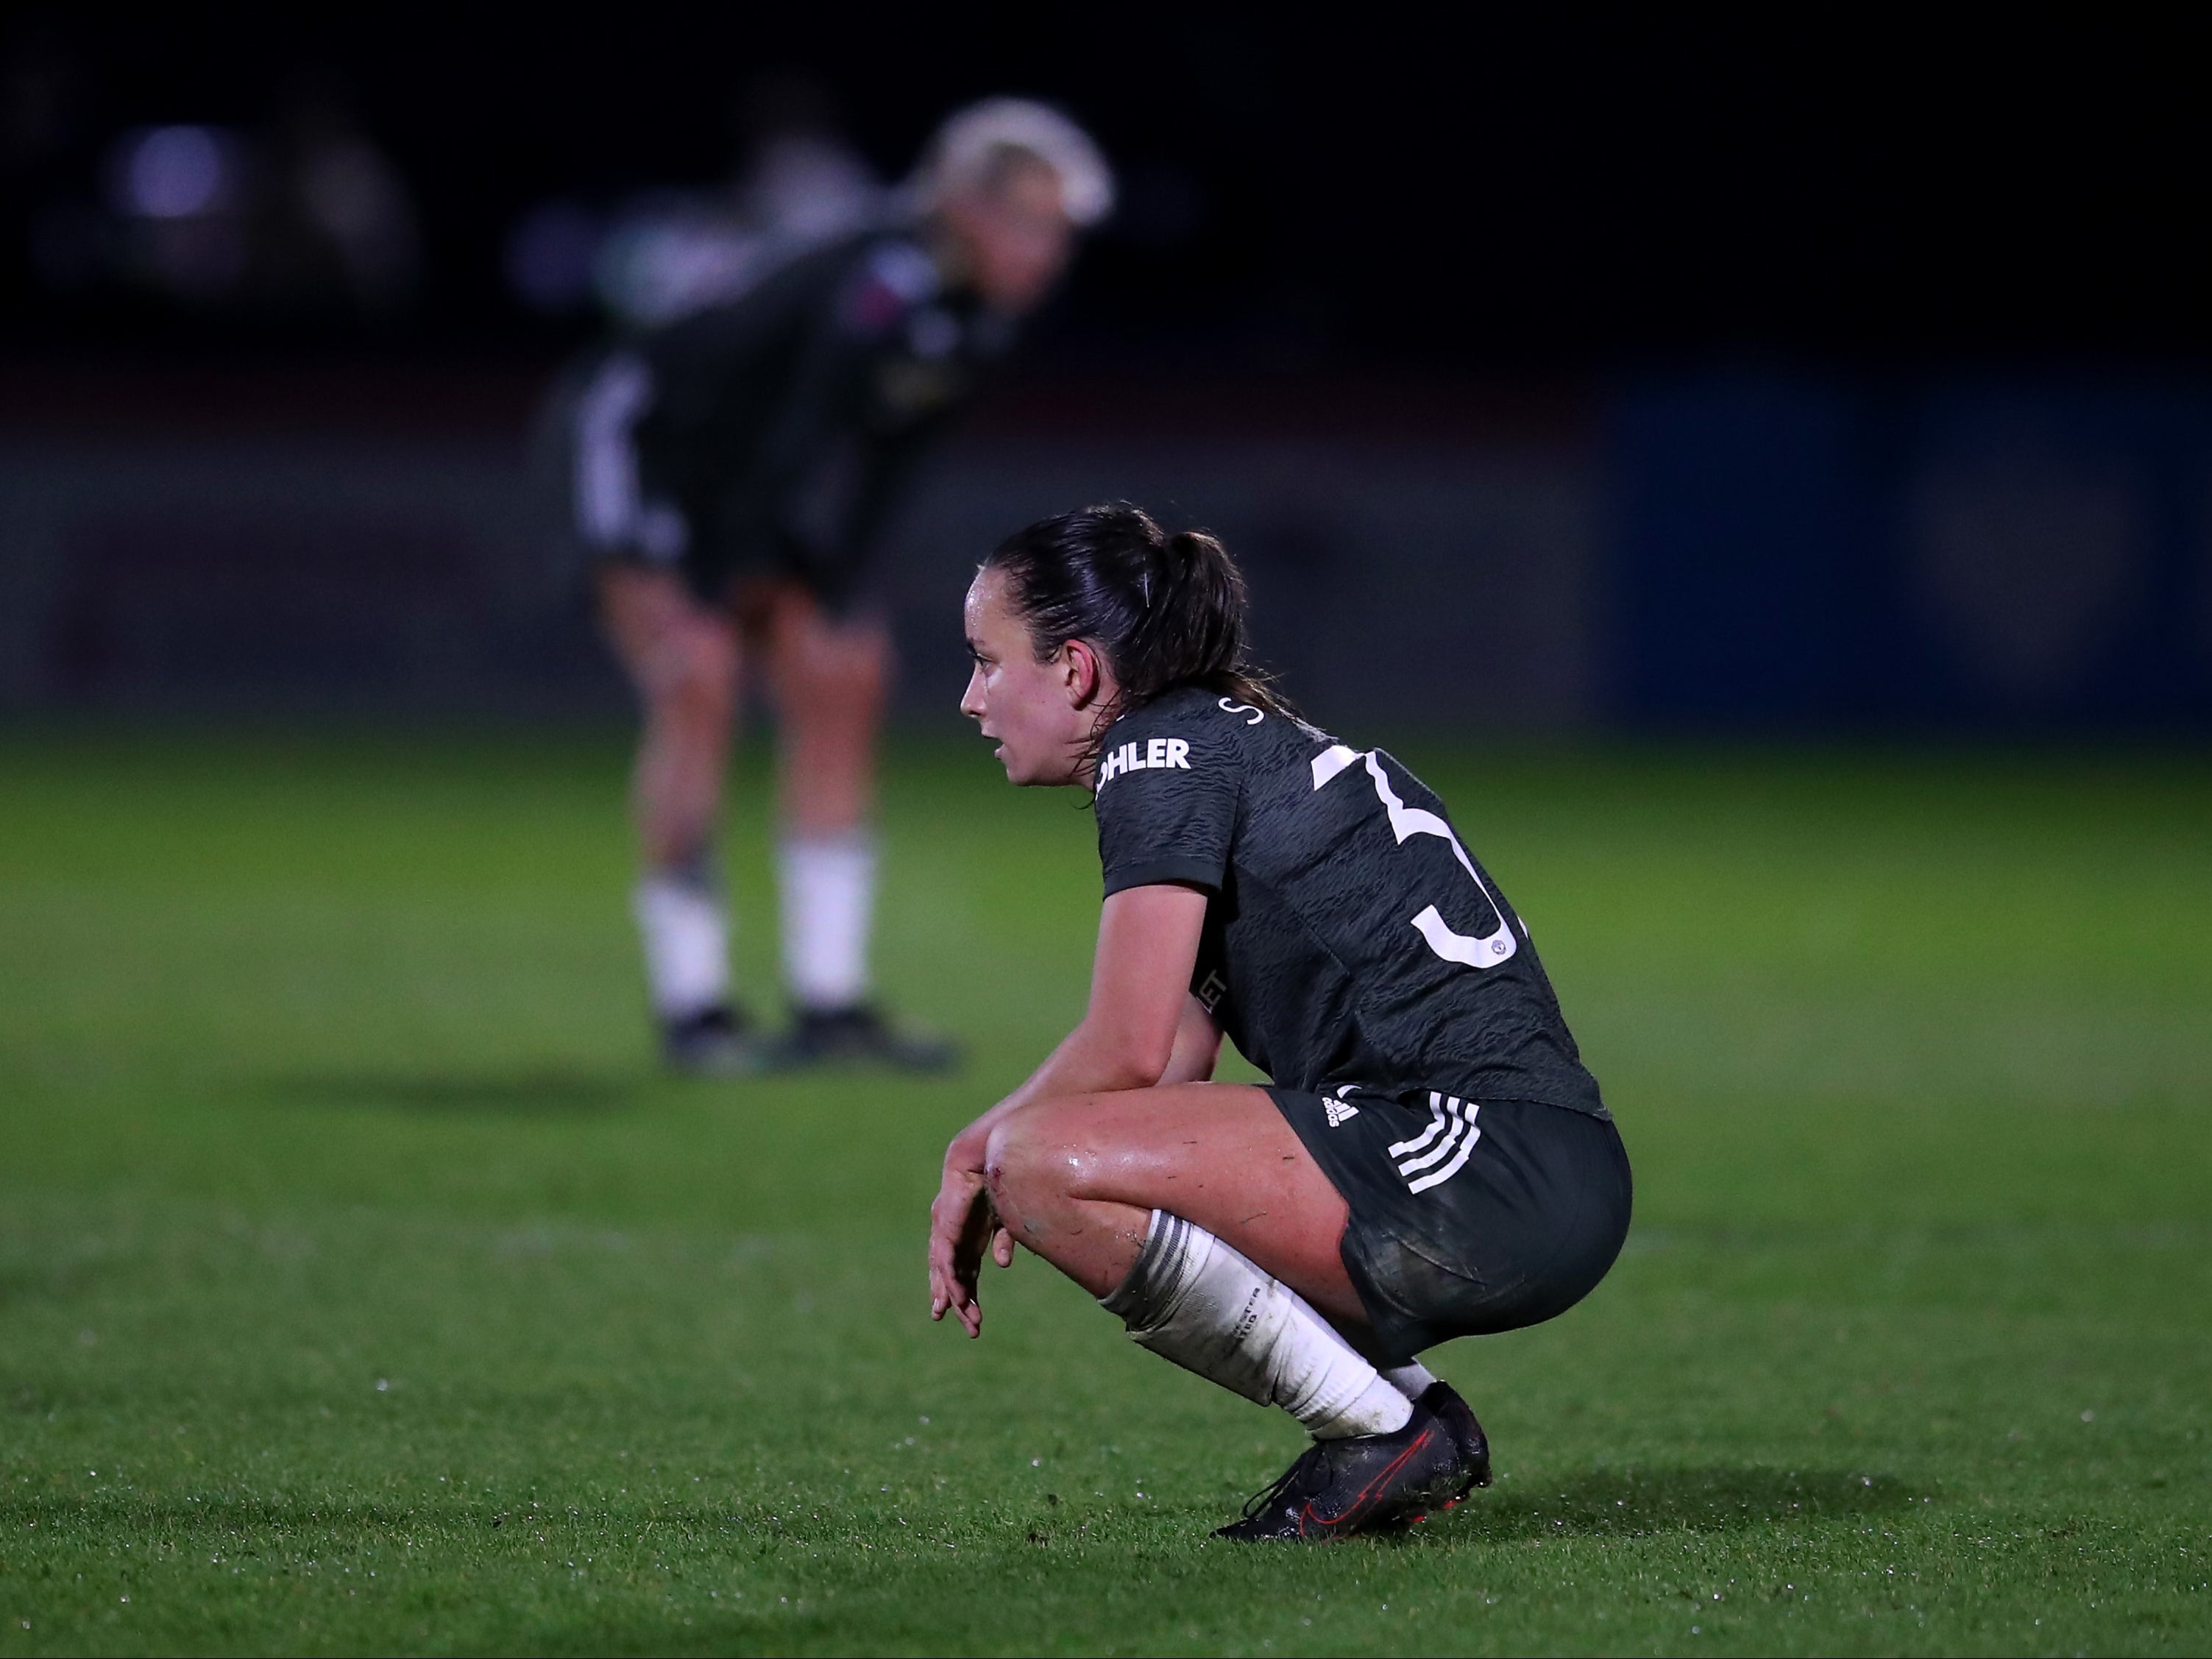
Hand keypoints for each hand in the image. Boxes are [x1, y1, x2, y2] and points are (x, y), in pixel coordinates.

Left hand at [928, 1158, 1013, 1337]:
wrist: (983, 1154)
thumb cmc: (997, 1179)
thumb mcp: (1005, 1218)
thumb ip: (1004, 1241)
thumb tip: (1003, 1264)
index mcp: (968, 1235)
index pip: (964, 1270)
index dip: (967, 1292)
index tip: (970, 1316)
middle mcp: (953, 1237)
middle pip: (954, 1277)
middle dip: (960, 1303)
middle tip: (972, 1329)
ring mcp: (946, 1234)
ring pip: (948, 1275)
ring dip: (958, 1299)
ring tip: (971, 1321)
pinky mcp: (945, 1229)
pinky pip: (947, 1263)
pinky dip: (952, 1283)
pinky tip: (958, 1300)